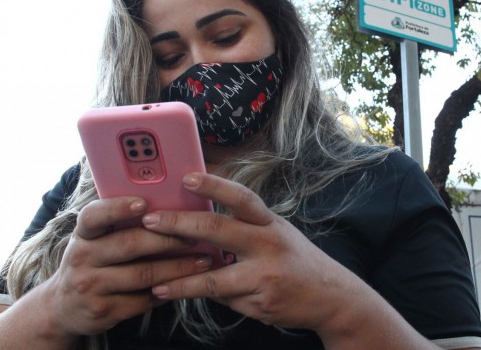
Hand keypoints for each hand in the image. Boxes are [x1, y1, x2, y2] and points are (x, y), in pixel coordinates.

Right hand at [38, 196, 214, 337]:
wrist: (63, 306)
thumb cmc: (92, 262)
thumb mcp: (95, 240)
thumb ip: (119, 224)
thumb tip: (169, 208)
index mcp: (83, 234)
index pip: (94, 216)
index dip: (118, 208)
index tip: (144, 204)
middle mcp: (81, 258)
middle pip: (130, 244)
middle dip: (168, 239)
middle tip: (196, 236)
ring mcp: (90, 286)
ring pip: (143, 274)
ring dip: (178, 268)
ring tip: (203, 261)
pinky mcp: (102, 311)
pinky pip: (143, 300)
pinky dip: (168, 290)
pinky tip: (185, 284)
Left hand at [140, 172, 362, 331]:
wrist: (331, 296)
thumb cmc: (295, 260)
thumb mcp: (276, 233)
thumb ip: (244, 227)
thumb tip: (199, 221)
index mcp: (270, 224)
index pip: (241, 198)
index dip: (215, 185)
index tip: (187, 177)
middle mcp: (268, 245)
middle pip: (218, 230)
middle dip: (179, 224)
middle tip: (149, 221)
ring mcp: (265, 276)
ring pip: (214, 278)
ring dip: (181, 280)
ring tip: (156, 281)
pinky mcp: (261, 303)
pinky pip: (225, 300)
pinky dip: (204, 295)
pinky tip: (179, 293)